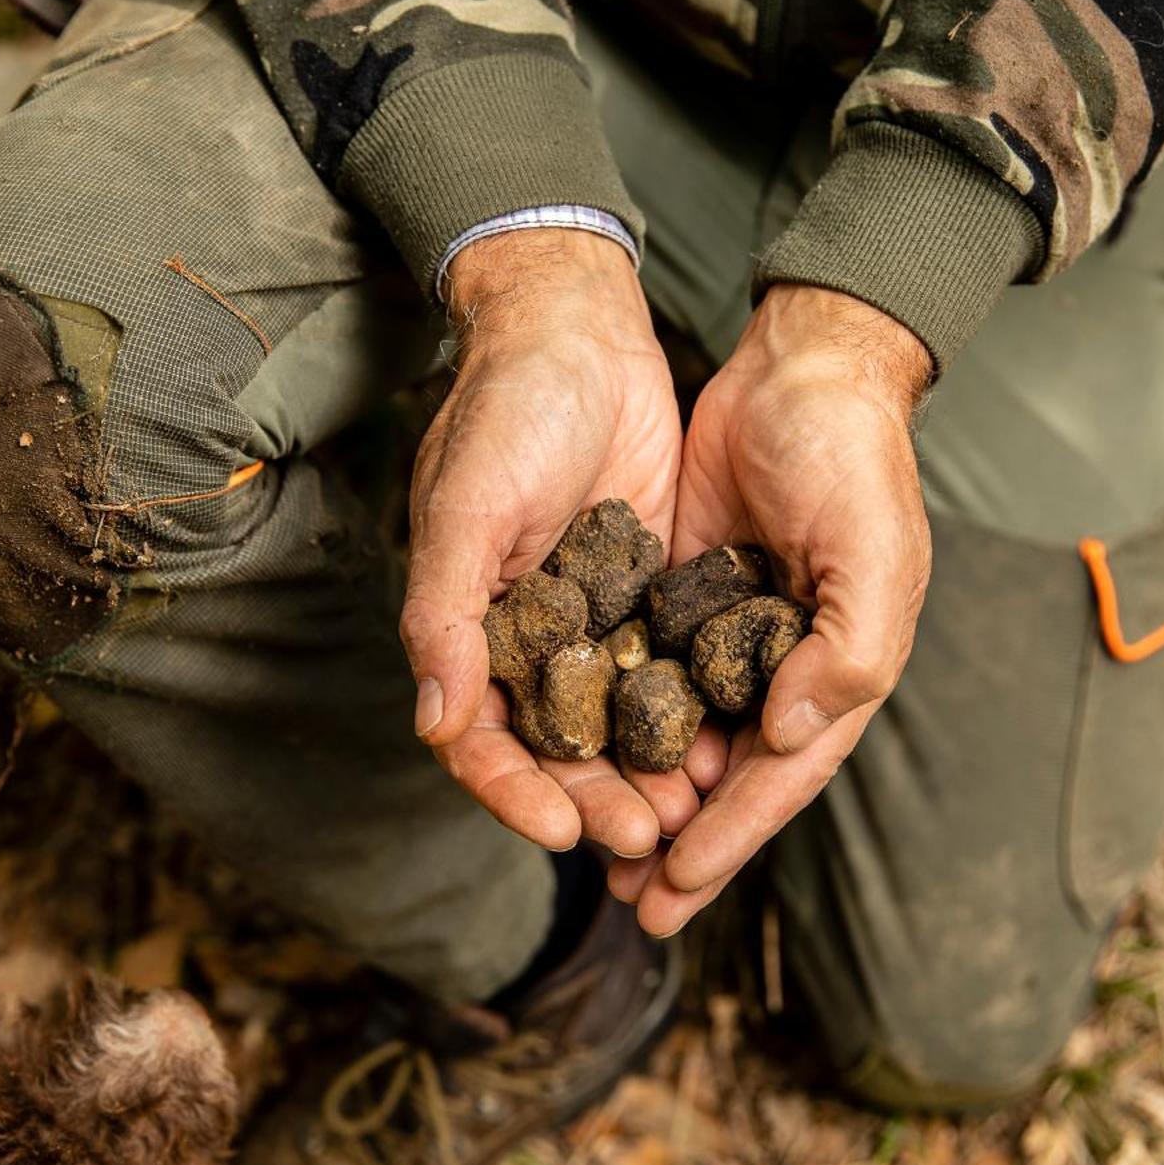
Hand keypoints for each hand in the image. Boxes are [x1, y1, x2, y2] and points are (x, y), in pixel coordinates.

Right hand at [401, 228, 683, 857]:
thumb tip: (437, 726)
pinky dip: (690, 714)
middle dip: (596, 797)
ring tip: (689, 811)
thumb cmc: (506, 412)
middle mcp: (526, 637)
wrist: (578, 330)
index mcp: (468, 628)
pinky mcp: (649, 591)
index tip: (560, 831)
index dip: (513, 793)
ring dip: (646, 771)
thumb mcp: (466, 511)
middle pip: (556, 748)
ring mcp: (591, 618)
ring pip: (617, 723)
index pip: (480, 740)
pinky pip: (668, 671)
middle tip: (643, 835)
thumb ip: (445, 619)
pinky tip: (727, 746)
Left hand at [609, 284, 933, 933]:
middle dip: (681, 842)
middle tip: (629, 903)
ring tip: (599, 856)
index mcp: (835, 669)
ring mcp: (722, 635)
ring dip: (644, 797)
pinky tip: (576, 758)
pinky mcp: (674, 597)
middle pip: (725, 776)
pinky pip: (644, 676)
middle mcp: (780, 667)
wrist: (800, 366)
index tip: (674, 885)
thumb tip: (785, 737)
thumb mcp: (873, 553)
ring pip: (678, 739)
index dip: (731, 835)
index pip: (780, 773)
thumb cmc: (853, 457)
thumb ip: (847, 650)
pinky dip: (616, 724)